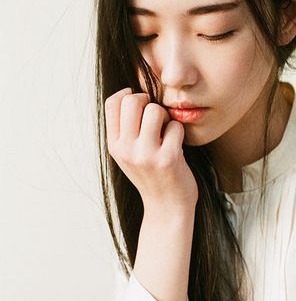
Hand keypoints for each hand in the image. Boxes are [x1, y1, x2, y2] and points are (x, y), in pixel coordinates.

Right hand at [104, 87, 198, 208]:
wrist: (166, 208)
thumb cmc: (151, 175)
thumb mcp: (128, 154)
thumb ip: (125, 128)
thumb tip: (130, 91)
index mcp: (114, 145)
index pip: (112, 102)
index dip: (129, 95)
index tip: (140, 106)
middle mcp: (126, 150)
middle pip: (133, 100)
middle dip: (149, 101)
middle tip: (156, 117)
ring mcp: (146, 155)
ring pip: (155, 110)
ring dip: (165, 117)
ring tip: (166, 132)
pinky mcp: (168, 159)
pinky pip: (176, 126)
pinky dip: (179, 132)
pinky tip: (177, 146)